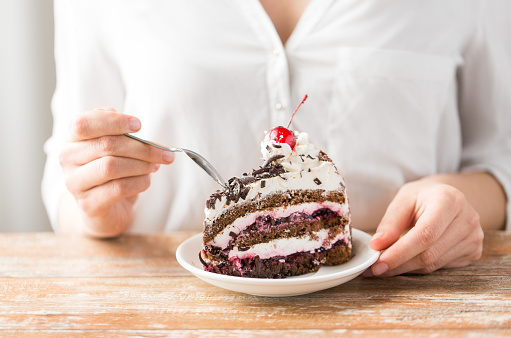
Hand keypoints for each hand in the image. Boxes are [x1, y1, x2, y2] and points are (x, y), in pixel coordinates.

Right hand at [58, 107, 174, 236]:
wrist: (106, 209)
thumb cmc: (112, 171)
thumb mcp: (115, 147)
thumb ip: (120, 132)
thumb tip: (135, 125)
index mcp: (73, 138)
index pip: (85, 123)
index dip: (113, 121)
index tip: (138, 125)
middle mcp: (68, 159)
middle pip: (106, 145)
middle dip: (141, 148)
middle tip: (163, 153)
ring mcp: (75, 183)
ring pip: (111, 166)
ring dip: (141, 165)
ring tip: (155, 166)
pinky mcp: (89, 204)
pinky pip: (119, 188)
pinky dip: (140, 182)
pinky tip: (146, 180)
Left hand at [364, 179, 483, 276]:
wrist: (447, 197)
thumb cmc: (423, 197)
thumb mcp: (403, 200)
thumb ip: (390, 222)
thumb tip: (377, 245)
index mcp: (449, 201)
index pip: (425, 234)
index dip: (400, 252)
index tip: (379, 263)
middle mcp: (467, 220)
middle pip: (429, 253)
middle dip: (399, 264)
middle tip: (375, 268)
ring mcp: (474, 238)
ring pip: (434, 264)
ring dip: (406, 268)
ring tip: (386, 264)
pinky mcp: (473, 252)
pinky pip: (440, 267)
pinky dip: (418, 267)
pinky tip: (406, 261)